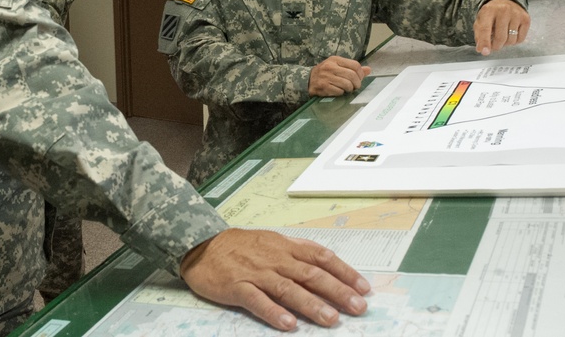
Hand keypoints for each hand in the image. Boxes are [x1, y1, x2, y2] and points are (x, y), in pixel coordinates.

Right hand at [180, 228, 369, 330]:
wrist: (202, 244)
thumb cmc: (239, 246)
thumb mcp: (271, 241)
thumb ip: (295, 252)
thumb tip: (324, 264)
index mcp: (285, 246)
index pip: (321, 257)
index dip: (344, 271)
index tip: (363, 287)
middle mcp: (275, 258)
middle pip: (311, 274)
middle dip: (337, 291)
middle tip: (358, 307)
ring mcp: (256, 273)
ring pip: (288, 288)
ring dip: (311, 304)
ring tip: (330, 319)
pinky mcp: (237, 287)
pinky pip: (257, 300)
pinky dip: (273, 312)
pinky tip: (287, 324)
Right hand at [309, 56, 371, 96]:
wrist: (307, 80)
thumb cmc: (326, 73)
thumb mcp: (337, 66)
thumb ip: (352, 68)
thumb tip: (368, 70)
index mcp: (335, 59)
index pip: (355, 65)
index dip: (361, 74)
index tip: (359, 79)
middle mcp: (330, 67)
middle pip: (352, 75)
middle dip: (357, 83)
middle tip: (355, 87)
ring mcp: (326, 77)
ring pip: (347, 84)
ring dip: (349, 89)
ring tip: (347, 89)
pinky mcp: (323, 87)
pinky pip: (339, 91)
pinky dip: (341, 93)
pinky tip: (338, 91)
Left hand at [473, 0, 529, 55]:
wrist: (506, 1)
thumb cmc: (491, 15)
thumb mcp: (480, 21)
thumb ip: (479, 36)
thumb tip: (482, 50)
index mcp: (488, 10)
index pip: (485, 29)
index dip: (485, 42)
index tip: (485, 52)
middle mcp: (504, 10)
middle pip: (500, 38)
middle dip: (495, 46)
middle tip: (493, 45)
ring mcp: (516, 14)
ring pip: (511, 40)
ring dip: (505, 44)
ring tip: (502, 35)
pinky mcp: (526, 19)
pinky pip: (520, 39)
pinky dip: (514, 41)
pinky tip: (510, 34)